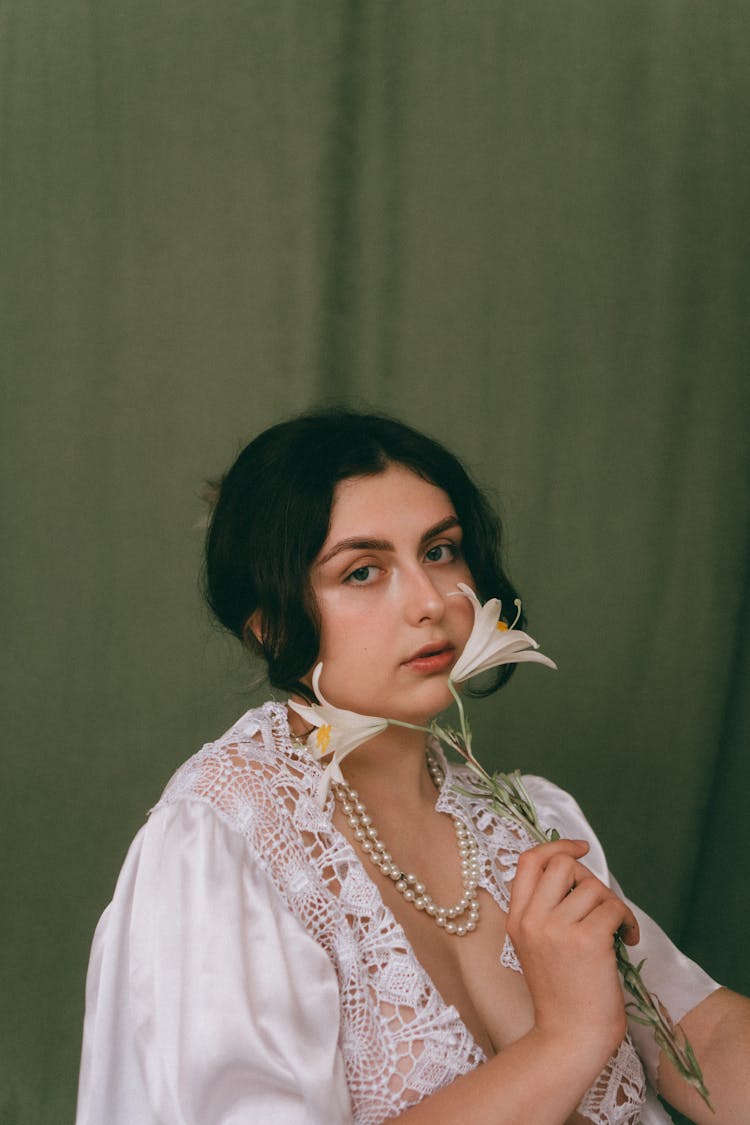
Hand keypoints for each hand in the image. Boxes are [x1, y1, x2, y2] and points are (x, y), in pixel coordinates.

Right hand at [507, 838, 638, 1067]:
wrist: (569, 1039)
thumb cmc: (562, 997)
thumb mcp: (537, 947)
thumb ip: (547, 911)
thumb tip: (578, 874)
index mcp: (517, 920)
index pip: (529, 861)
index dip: (556, 846)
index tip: (580, 848)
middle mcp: (533, 920)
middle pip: (564, 865)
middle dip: (590, 879)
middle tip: (601, 906)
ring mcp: (558, 929)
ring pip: (594, 887)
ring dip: (613, 905)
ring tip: (618, 930)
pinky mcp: (587, 941)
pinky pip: (614, 908)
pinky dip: (629, 921)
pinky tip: (629, 940)